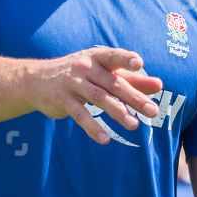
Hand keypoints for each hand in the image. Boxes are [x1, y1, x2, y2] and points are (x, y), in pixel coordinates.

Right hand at [26, 46, 164, 146]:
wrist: (36, 81)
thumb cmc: (79, 75)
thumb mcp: (104, 73)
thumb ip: (131, 79)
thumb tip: (159, 85)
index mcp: (98, 57)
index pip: (114, 57)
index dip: (126, 59)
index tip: (140, 64)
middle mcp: (85, 67)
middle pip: (113, 83)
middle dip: (134, 98)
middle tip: (153, 111)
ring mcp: (72, 83)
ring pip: (99, 98)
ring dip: (118, 112)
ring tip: (134, 126)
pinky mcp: (62, 100)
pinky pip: (80, 115)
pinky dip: (93, 127)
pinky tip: (105, 139)